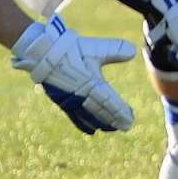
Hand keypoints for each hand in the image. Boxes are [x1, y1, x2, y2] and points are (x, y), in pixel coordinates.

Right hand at [10, 17, 137, 133]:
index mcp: (90, 82)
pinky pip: (74, 116)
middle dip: (114, 120)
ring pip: (88, 116)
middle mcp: (80, 94)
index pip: (109, 101)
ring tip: (113, 129)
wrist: (43, 53)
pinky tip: (91, 130)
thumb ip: (114, 50)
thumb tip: (134, 51)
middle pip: (101, 112)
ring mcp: (70, 100)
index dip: (120, 111)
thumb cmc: (71, 49)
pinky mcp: (61, 101)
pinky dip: (84, 124)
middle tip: (127, 127)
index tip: (131, 118)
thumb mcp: (94, 48)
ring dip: (102, 123)